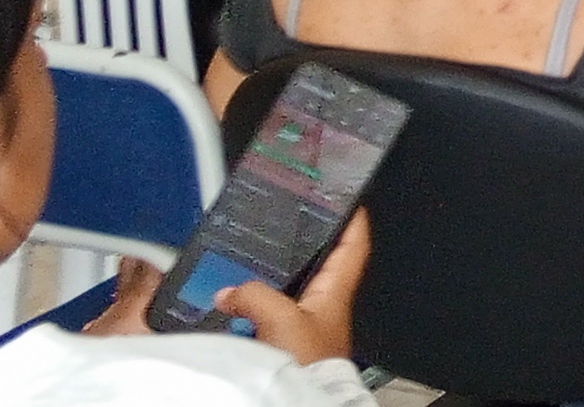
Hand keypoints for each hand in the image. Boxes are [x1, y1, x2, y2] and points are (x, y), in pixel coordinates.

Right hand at [218, 212, 368, 366]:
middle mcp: (322, 305)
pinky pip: (265, 312)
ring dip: (267, 275)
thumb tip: (229, 291)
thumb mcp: (282, 318)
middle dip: (299, 242)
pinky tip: (232, 300)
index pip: (354, 245)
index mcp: (335, 292)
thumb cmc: (309, 365)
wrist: (297, 401)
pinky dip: (250, 303)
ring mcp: (303, 322)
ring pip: (286, 286)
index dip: (353, 218)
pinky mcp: (283, 340)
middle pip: (316, 261)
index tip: (347, 197)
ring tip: (245, 258)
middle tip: (285, 220)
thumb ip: (255, 294)